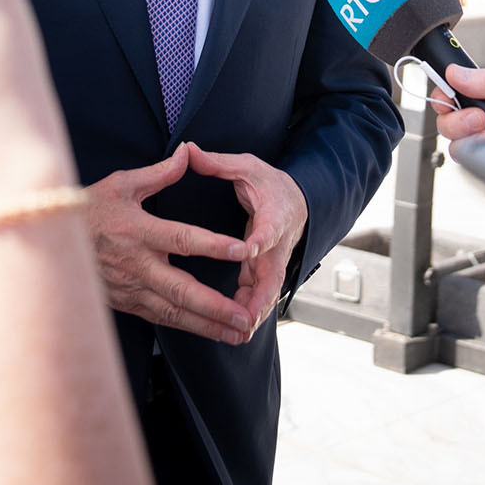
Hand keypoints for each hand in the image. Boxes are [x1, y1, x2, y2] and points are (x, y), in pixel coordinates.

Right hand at [85, 143, 254, 344]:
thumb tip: (187, 153)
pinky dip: (188, 327)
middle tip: (245, 317)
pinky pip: (161, 318)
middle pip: (181, 289)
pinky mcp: (126, 303)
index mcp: (137, 231)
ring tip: (239, 333)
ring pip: (174, 312)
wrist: (49, 243)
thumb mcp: (120, 185)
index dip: (213, 245)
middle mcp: (136, 265)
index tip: (242, 250)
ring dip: (208, 325)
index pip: (182, 239)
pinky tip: (211, 332)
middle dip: (216, 306)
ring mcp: (130, 288)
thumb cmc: (88, 210)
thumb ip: (159, 174)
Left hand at [186, 145, 307, 334]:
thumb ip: (217, 164)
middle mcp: (277, 242)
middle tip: (246, 316)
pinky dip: (249, 312)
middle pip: (273, 273)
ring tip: (237, 334)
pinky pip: (258, 295)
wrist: (296, 201)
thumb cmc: (268, 183)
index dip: (260, 239)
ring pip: (267, 291)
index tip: (249, 248)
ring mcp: (273, 260)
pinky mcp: (265, 271)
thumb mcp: (246, 167)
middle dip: (261, 297)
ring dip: (254, 312)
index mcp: (275, 214)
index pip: (268, 228)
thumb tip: (188, 150)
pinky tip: (232, 331)